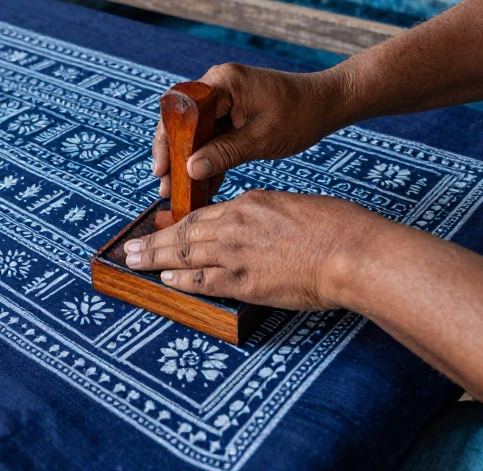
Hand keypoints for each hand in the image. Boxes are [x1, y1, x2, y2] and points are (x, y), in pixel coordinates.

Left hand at [123, 189, 386, 310]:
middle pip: (185, 231)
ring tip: (133, 261)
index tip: (163, 228)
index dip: (179, 223)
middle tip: (130, 247)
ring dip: (155, 258)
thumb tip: (257, 228)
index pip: (204, 213)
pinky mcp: (244, 281)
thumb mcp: (295, 207)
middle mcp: (236, 224)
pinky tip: (166, 279)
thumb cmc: (337, 227)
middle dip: (154, 240)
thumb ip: (268, 217)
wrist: (351, 251)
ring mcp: (237, 253)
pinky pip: (203, 280)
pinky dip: (181, 280)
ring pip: (184, 254)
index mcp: (251, 202)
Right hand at [151, 64, 348, 197]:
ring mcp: (224, 98)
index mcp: (224, 83)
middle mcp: (218, 85)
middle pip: (182, 120)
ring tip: (178, 192)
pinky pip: (211, 134)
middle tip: (166, 186)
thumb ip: (224, 153)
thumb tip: (190, 170)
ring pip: (194, 131)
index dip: (168, 140)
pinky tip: (202, 185)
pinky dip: (207, 157)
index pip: (182, 110)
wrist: (327, 104)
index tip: (163, 168)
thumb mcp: (262, 140)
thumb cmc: (302, 115)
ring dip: (188, 160)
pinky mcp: (231, 111)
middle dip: (173, 155)